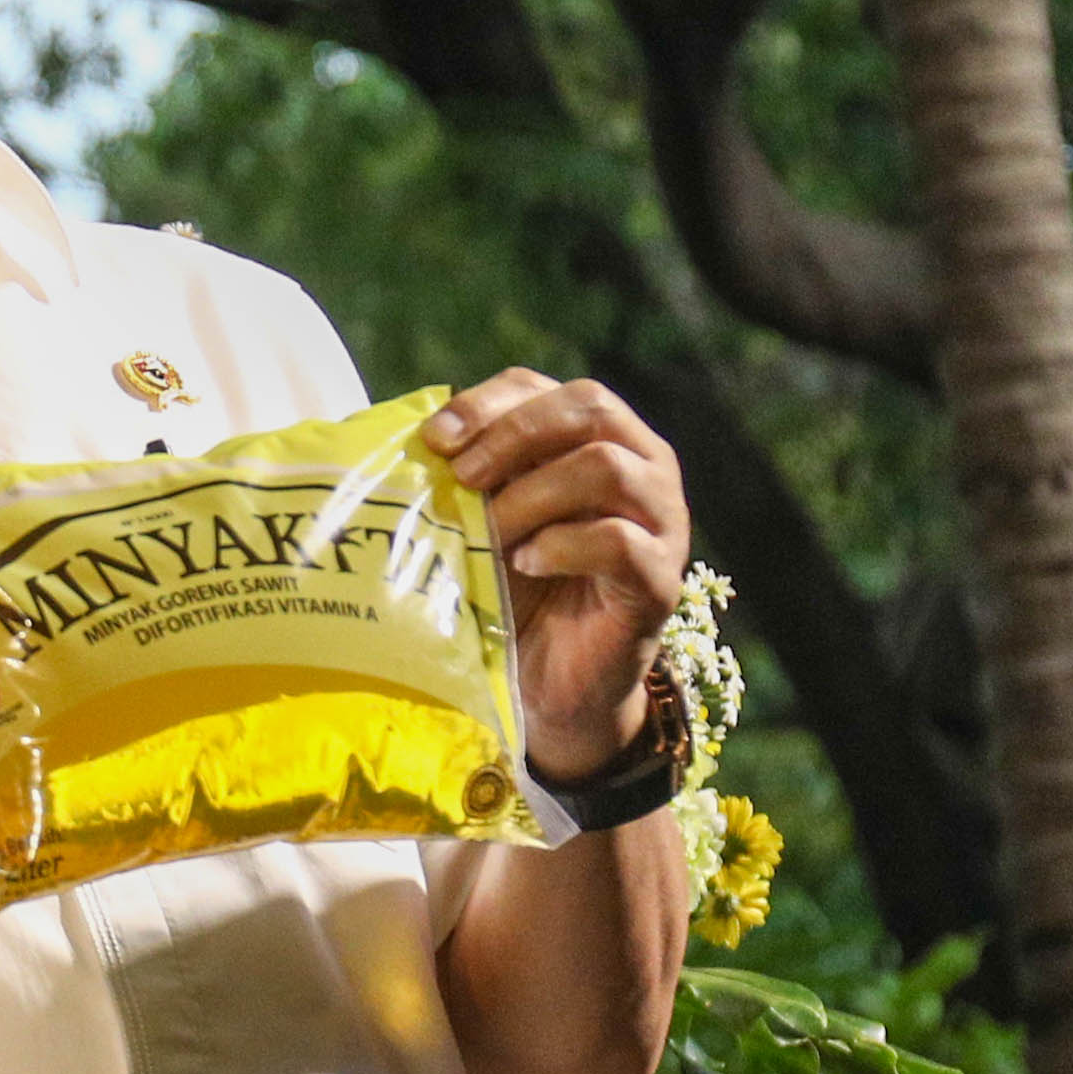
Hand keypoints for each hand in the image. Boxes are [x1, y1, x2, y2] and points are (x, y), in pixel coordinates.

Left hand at [426, 371, 688, 782]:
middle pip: (589, 407)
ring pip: (606, 467)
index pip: (544, 387)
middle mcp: (643, 464)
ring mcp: (662, 521)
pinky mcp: (660, 580)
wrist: (550, 686)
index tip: (436, 439)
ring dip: (533, 495)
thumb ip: (467, 476)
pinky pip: (620, 540)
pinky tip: (526, 565)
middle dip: (514, 434)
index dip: (487, 402)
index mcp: (596, 436)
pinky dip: (562, 546)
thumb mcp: (484, 521)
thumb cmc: (515, 592)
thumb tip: (410, 441)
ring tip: (493, 534)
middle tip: (464, 477)